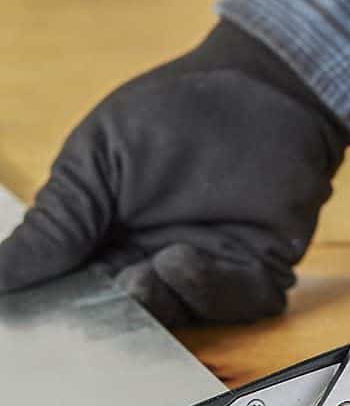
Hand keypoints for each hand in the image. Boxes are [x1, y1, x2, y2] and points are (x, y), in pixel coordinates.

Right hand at [0, 21, 348, 326]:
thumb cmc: (171, 112)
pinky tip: (180, 261)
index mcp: (109, 245)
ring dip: (159, 304)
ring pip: (184, 316)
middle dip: (112, 317)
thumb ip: (55, 220)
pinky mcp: (260, 265)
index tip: (33, 322)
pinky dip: (210, 293)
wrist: (256, 83)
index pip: (76, 296)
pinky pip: (241, 301)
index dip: (57, 311)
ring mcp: (212, 269)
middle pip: (130, 318)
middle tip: (99, 296)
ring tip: (139, 275)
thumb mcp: (96, 160)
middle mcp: (159, 264)